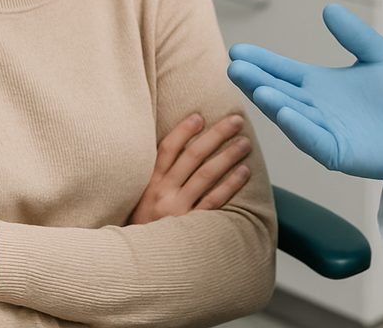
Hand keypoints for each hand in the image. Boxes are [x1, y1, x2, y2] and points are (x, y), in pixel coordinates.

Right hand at [128, 112, 252, 224]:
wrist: (137, 266)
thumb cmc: (144, 229)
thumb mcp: (140, 201)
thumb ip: (157, 179)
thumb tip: (179, 153)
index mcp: (149, 184)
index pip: (166, 149)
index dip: (183, 131)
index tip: (199, 116)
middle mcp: (162, 193)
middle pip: (192, 156)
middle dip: (215, 135)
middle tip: (235, 120)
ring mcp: (177, 210)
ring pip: (206, 175)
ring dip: (227, 155)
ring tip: (244, 143)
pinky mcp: (190, 227)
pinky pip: (214, 201)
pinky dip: (230, 185)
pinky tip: (244, 172)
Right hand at [227, 3, 382, 199]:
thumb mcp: (378, 55)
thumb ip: (355, 34)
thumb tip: (329, 8)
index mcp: (317, 84)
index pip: (281, 71)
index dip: (260, 61)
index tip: (238, 51)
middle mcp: (312, 107)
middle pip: (277, 91)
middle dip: (255, 81)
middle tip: (234, 67)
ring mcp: (322, 130)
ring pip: (290, 116)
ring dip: (273, 103)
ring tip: (257, 88)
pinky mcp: (337, 151)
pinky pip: (314, 140)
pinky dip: (299, 128)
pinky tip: (285, 114)